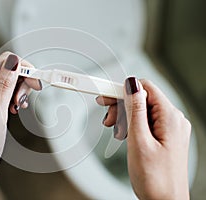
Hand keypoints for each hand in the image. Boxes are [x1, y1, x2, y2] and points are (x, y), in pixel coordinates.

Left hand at [0, 52, 40, 198]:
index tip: (36, 83)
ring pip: (4, 81)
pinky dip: (11, 98)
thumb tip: (13, 62)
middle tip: (26, 101)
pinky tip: (13, 110)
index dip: (24, 68)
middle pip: (6, 70)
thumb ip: (4, 87)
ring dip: (17, 91)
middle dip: (22, 81)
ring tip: (19, 108)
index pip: (5, 61)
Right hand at [96, 77, 190, 199]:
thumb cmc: (155, 179)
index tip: (105, 97)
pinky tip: (124, 135)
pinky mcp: (165, 135)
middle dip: (121, 106)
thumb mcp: (139, 141)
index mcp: (170, 117)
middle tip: (107, 119)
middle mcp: (173, 119)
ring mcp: (170, 128)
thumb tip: (132, 84)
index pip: (145, 88)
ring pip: (142, 110)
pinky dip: (131, 125)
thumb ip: (135, 109)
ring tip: (116, 132)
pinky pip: (146, 121)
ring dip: (125, 117)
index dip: (122, 90)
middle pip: (142, 99)